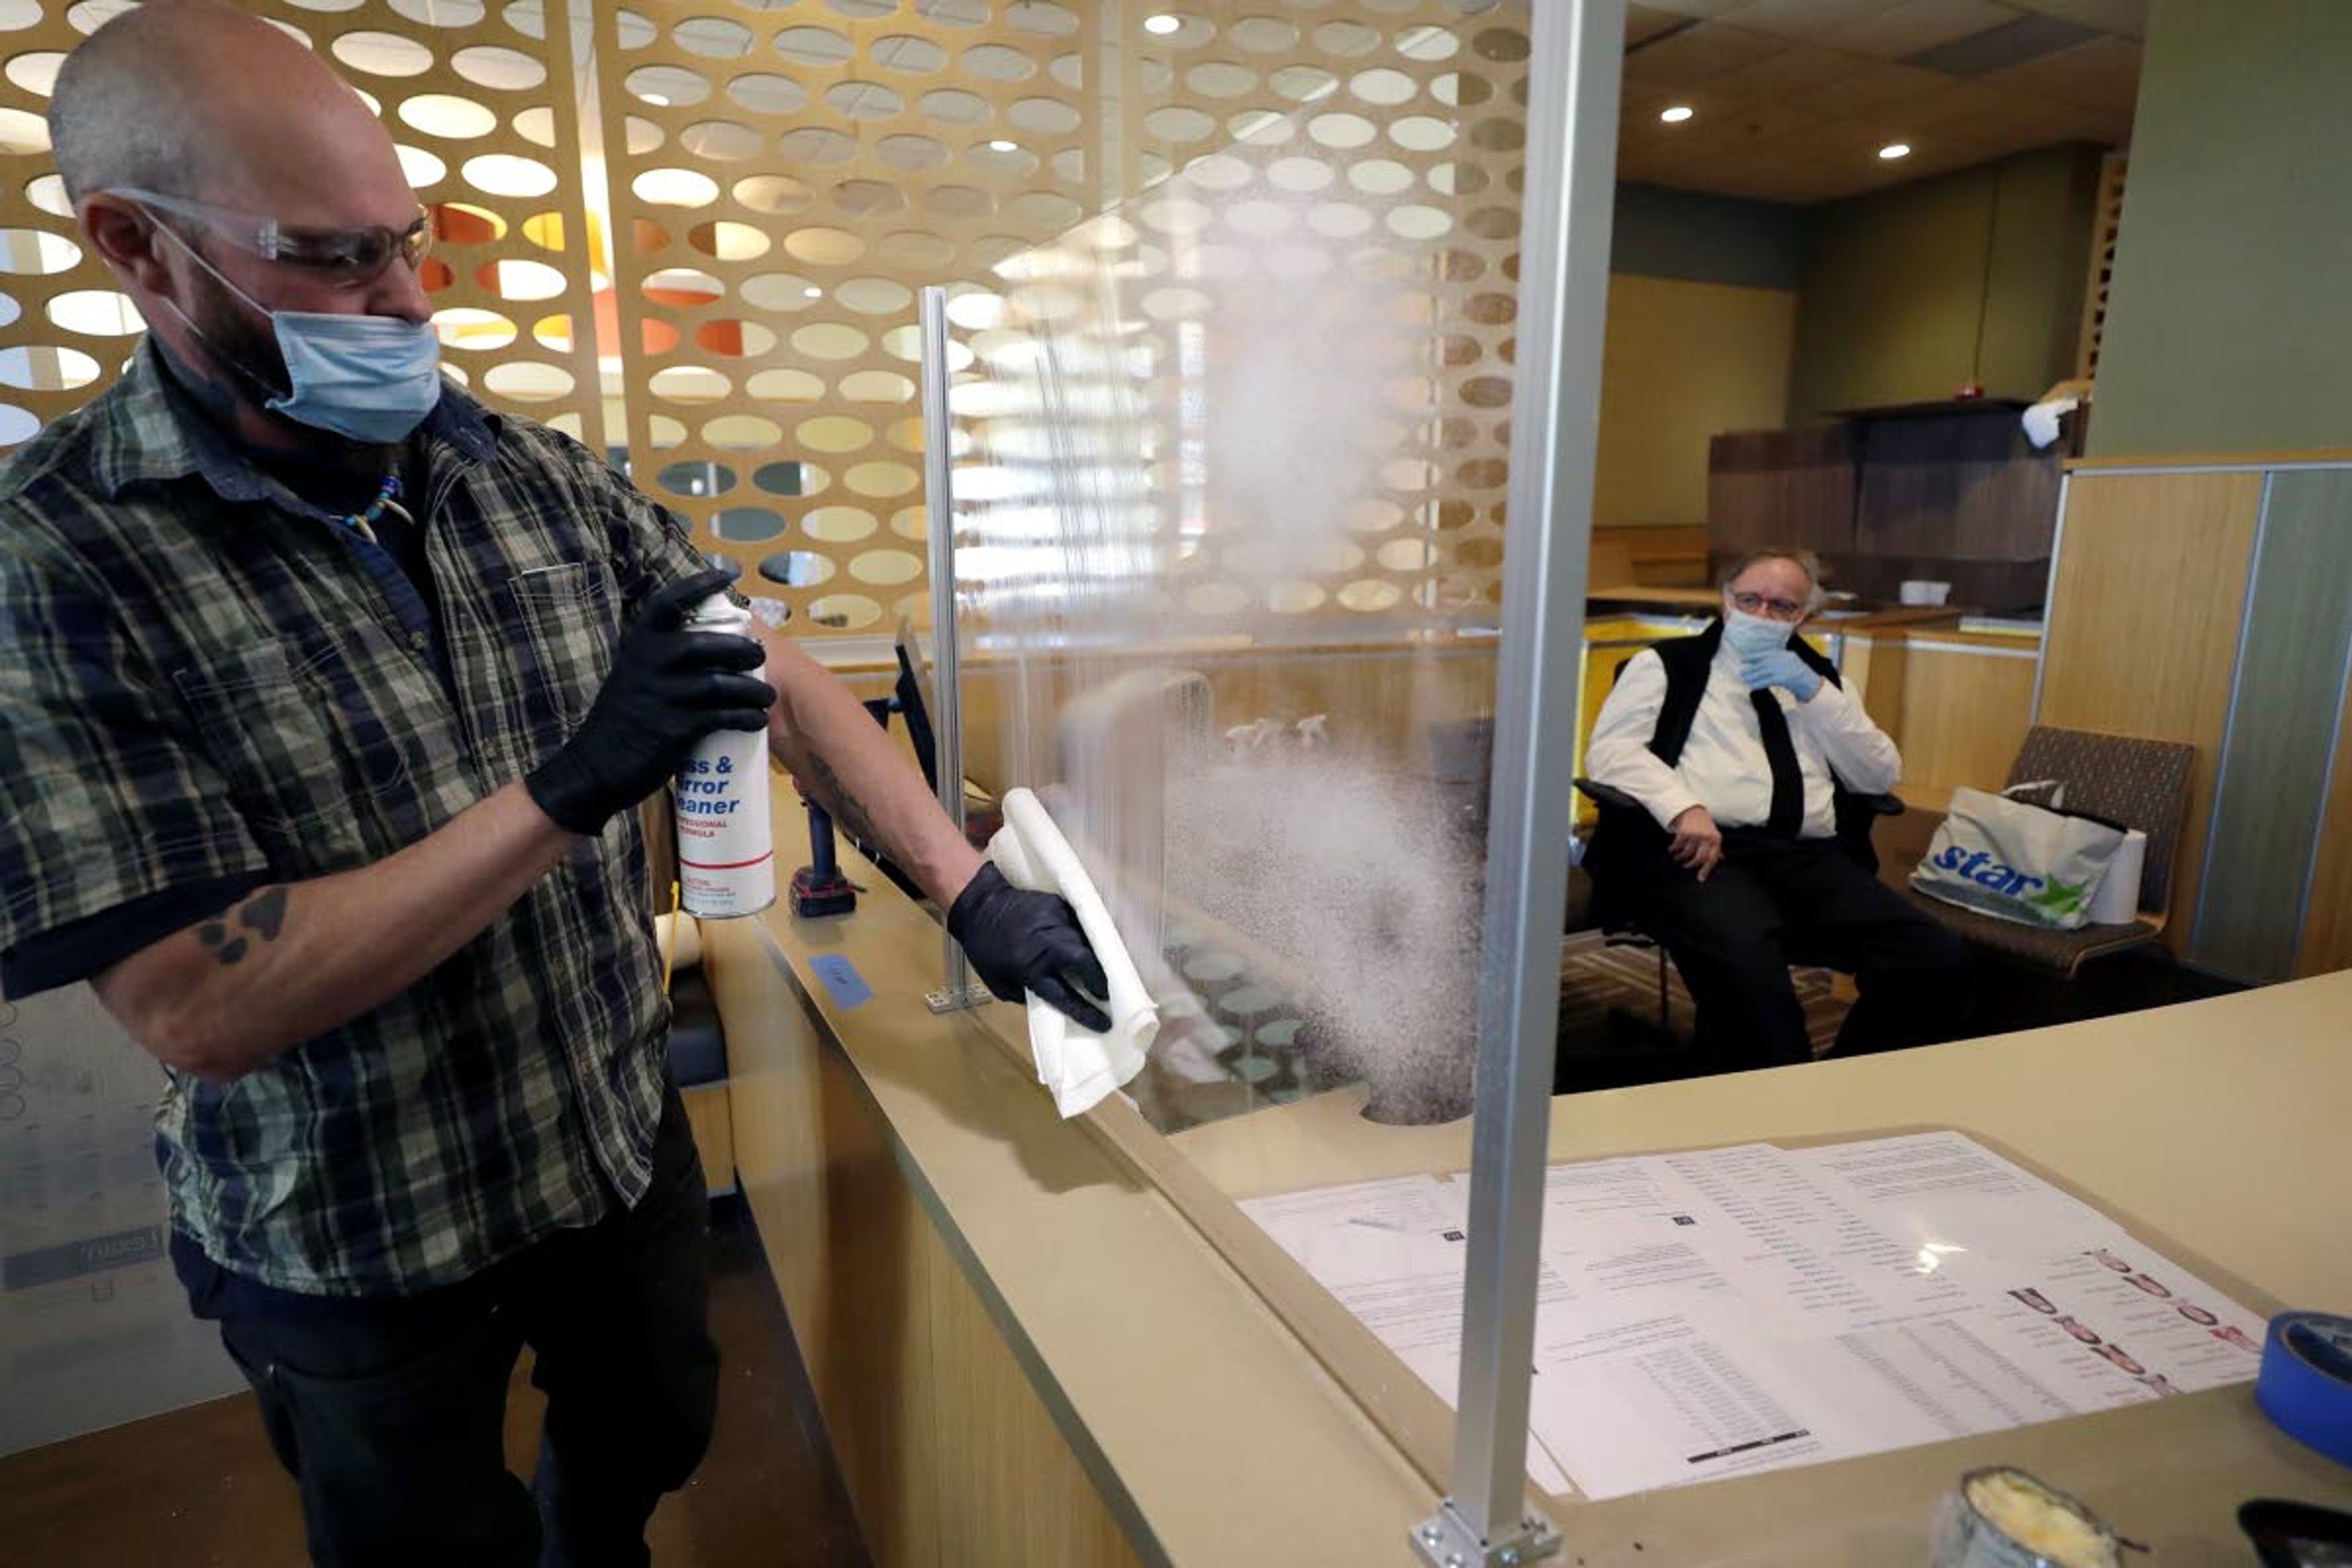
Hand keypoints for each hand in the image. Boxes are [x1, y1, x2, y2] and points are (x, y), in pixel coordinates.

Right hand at [524, 567, 775, 834]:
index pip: (667, 604)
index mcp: (639, 646)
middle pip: (704, 644)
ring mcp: (663, 697)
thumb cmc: (621, 720)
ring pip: (720, 683)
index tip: (728, 574)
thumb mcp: (632, 676)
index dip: (698, 586)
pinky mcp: (676, 730)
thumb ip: (661, 659)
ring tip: (766, 696)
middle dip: (739, 648)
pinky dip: (745, 717)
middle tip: (758, 656)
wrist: (595, 767)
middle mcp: (650, 665)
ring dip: (751, 689)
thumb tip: (704, 646)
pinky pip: (722, 717)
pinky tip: (755, 720)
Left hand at [946, 864, 1112, 1031]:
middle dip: (1099, 980)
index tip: (1105, 1023)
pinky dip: (1079, 938)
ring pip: (1084, 943)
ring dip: (1091, 958)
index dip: (1088, 1013)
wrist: (979, 905)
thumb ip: (1025, 994)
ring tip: (1092, 969)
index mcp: (1031, 970)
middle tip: (1104, 991)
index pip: (1066, 997)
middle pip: (1084, 963)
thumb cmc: (985, 948)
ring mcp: (1055, 922)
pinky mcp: (1057, 906)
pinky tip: (1076, 944)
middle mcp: (1047, 946)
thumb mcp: (998, 982)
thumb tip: (1049, 1000)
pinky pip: (1076, 925)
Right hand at [1667, 805, 1723, 881]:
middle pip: (1699, 858)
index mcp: (1716, 839)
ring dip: (1680, 857)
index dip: (1706, 870)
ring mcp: (1695, 835)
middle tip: (1686, 866)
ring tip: (1678, 857)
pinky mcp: (1684, 832)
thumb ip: (1715, 848)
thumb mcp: (1713, 835)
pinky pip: (1678, 846)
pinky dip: (1674, 850)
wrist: (1692, 810)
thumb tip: (1720, 859)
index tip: (1701, 878)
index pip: (1712, 859)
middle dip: (1691, 865)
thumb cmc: (1703, 824)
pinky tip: (1673, 849)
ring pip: (1687, 853)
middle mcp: (1707, 837)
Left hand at [1739, 647, 1822, 700]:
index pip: (1766, 653)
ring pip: (1764, 672)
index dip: (1753, 655)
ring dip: (1753, 676)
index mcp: (1784, 654)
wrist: (1811, 682)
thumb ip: (1777, 659)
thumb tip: (1759, 662)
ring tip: (1745, 679)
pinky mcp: (1783, 678)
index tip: (1743, 658)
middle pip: (1763, 663)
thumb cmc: (1798, 672)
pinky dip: (1759, 683)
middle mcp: (1783, 659)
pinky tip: (1753, 686)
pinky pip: (1768, 680)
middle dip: (1752, 668)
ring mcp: (1784, 668)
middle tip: (1742, 672)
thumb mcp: (1789, 660)